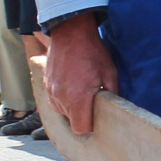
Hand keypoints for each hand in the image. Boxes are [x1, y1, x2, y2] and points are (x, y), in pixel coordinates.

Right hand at [45, 14, 118, 136]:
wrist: (71, 32)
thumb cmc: (93, 52)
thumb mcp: (110, 73)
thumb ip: (112, 95)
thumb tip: (114, 109)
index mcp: (78, 98)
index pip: (80, 128)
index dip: (90, 126)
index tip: (96, 118)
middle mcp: (61, 98)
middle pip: (71, 121)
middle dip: (82, 115)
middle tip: (92, 100)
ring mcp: (51, 91)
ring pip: (62, 111)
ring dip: (72, 107)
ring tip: (82, 90)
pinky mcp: (46, 84)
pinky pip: (55, 100)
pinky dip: (63, 98)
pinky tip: (73, 85)